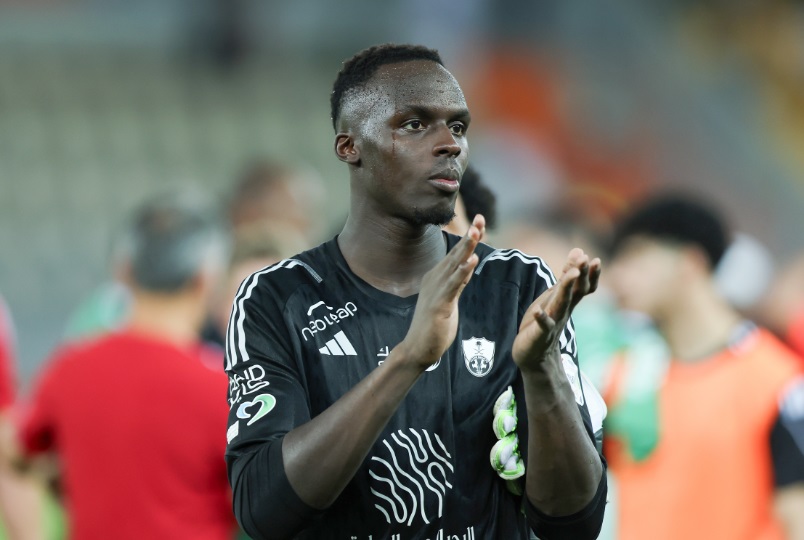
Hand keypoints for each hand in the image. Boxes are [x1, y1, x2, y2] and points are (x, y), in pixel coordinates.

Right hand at [399, 215, 484, 369]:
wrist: (417, 349)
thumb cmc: (433, 325)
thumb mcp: (449, 298)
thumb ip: (458, 281)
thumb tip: (468, 265)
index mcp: (437, 276)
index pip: (456, 253)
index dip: (469, 237)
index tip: (480, 221)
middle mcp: (435, 279)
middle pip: (456, 253)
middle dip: (470, 236)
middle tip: (480, 218)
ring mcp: (436, 291)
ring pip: (454, 265)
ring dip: (466, 248)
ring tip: (477, 232)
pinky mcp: (439, 305)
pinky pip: (453, 285)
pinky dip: (463, 272)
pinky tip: (472, 261)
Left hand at [512, 248, 600, 372]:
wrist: (536, 356)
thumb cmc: (545, 322)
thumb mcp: (555, 296)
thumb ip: (566, 276)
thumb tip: (579, 251)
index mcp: (567, 302)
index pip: (583, 286)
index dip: (589, 274)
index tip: (594, 258)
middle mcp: (563, 311)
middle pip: (575, 291)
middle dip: (582, 275)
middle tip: (587, 259)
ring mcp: (553, 322)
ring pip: (562, 303)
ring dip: (566, 289)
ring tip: (571, 274)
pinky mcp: (540, 334)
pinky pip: (543, 326)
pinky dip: (542, 318)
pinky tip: (538, 312)